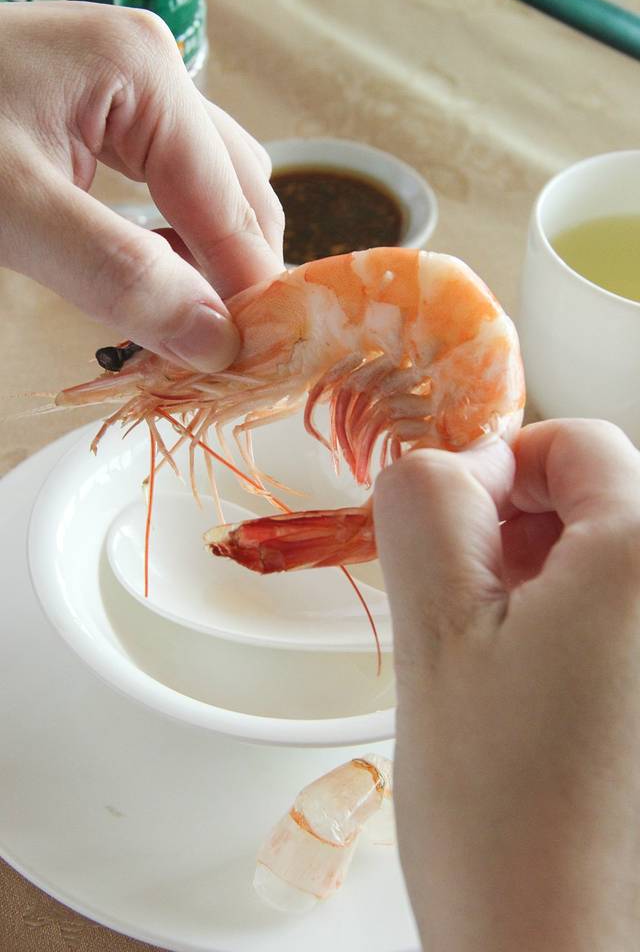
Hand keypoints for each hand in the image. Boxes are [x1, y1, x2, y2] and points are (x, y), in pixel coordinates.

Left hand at [0, 3, 283, 371]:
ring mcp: (134, 94)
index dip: (252, 294)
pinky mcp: (108, 119)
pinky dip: (175, 250)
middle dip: (237, 280)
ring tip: (192, 335)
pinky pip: (170, 193)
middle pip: (239, 198)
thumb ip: (118, 275)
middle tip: (223, 360)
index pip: (231, 207)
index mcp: (145, 76)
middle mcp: (156, 76)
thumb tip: (216, 342)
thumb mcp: (11, 210)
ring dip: (210, 269)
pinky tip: (159, 291)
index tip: (260, 367)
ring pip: (212, 198)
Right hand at [374, 419, 639, 949]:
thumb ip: (425, 509)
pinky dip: (578, 634)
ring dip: (545, 588)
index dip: (495, 473)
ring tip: (502, 670)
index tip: (451, 539)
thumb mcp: (436, 636)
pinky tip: (541, 701)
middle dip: (520, 534)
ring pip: (610, 565)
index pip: (574, 442)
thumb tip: (440, 465)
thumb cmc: (508, 825)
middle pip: (601, 500)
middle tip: (469, 614)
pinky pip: (625, 624)